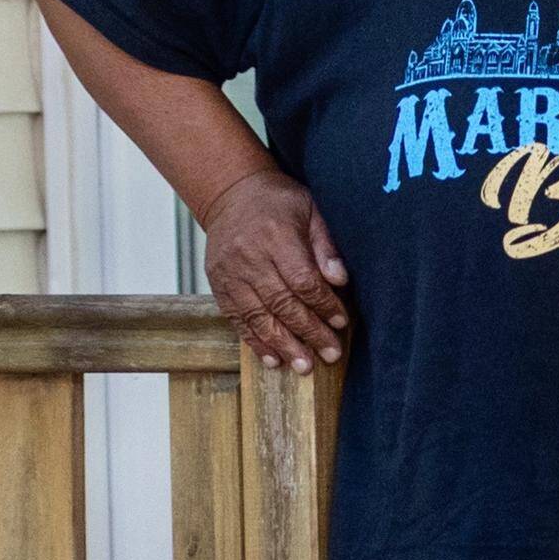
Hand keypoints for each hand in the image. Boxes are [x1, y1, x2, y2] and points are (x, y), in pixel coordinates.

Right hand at [200, 168, 349, 367]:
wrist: (231, 194)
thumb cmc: (278, 202)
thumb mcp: (310, 210)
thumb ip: (325, 245)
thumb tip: (340, 279)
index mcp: (276, 236)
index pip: (302, 280)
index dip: (323, 304)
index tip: (341, 321)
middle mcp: (249, 257)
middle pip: (281, 303)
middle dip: (308, 332)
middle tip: (329, 354)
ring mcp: (229, 272)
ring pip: (258, 316)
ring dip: (282, 344)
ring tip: (303, 366)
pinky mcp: (218, 283)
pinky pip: (237, 318)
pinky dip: (254, 340)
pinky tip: (272, 359)